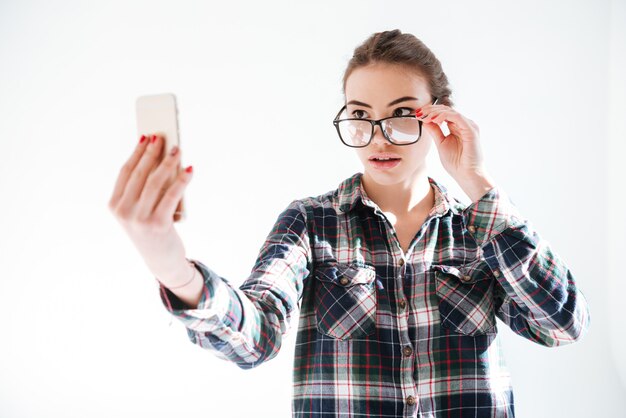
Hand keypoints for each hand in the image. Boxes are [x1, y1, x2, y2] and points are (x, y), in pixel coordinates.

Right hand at [108, 134, 192, 279]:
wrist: (161, 261)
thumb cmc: (152, 230)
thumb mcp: (141, 209)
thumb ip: (145, 188)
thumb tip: (161, 157)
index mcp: (115, 205)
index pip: (125, 172)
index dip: (137, 152)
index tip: (146, 137)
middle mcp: (124, 212)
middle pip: (140, 174)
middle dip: (152, 153)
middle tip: (162, 137)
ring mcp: (140, 218)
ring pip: (156, 182)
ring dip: (168, 162)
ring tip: (177, 150)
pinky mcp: (158, 224)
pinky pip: (172, 195)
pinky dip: (182, 180)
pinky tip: (189, 170)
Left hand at [416, 104, 496, 201]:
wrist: (466, 175)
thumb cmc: (456, 163)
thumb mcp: (441, 143)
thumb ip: (435, 131)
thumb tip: (425, 121)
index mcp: (457, 127)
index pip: (443, 113)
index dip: (430, 112)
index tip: (417, 114)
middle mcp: (463, 124)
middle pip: (446, 109)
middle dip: (430, 109)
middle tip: (418, 113)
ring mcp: (468, 126)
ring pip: (450, 111)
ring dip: (435, 112)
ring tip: (424, 116)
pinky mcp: (471, 129)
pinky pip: (456, 117)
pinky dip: (444, 116)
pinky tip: (434, 120)